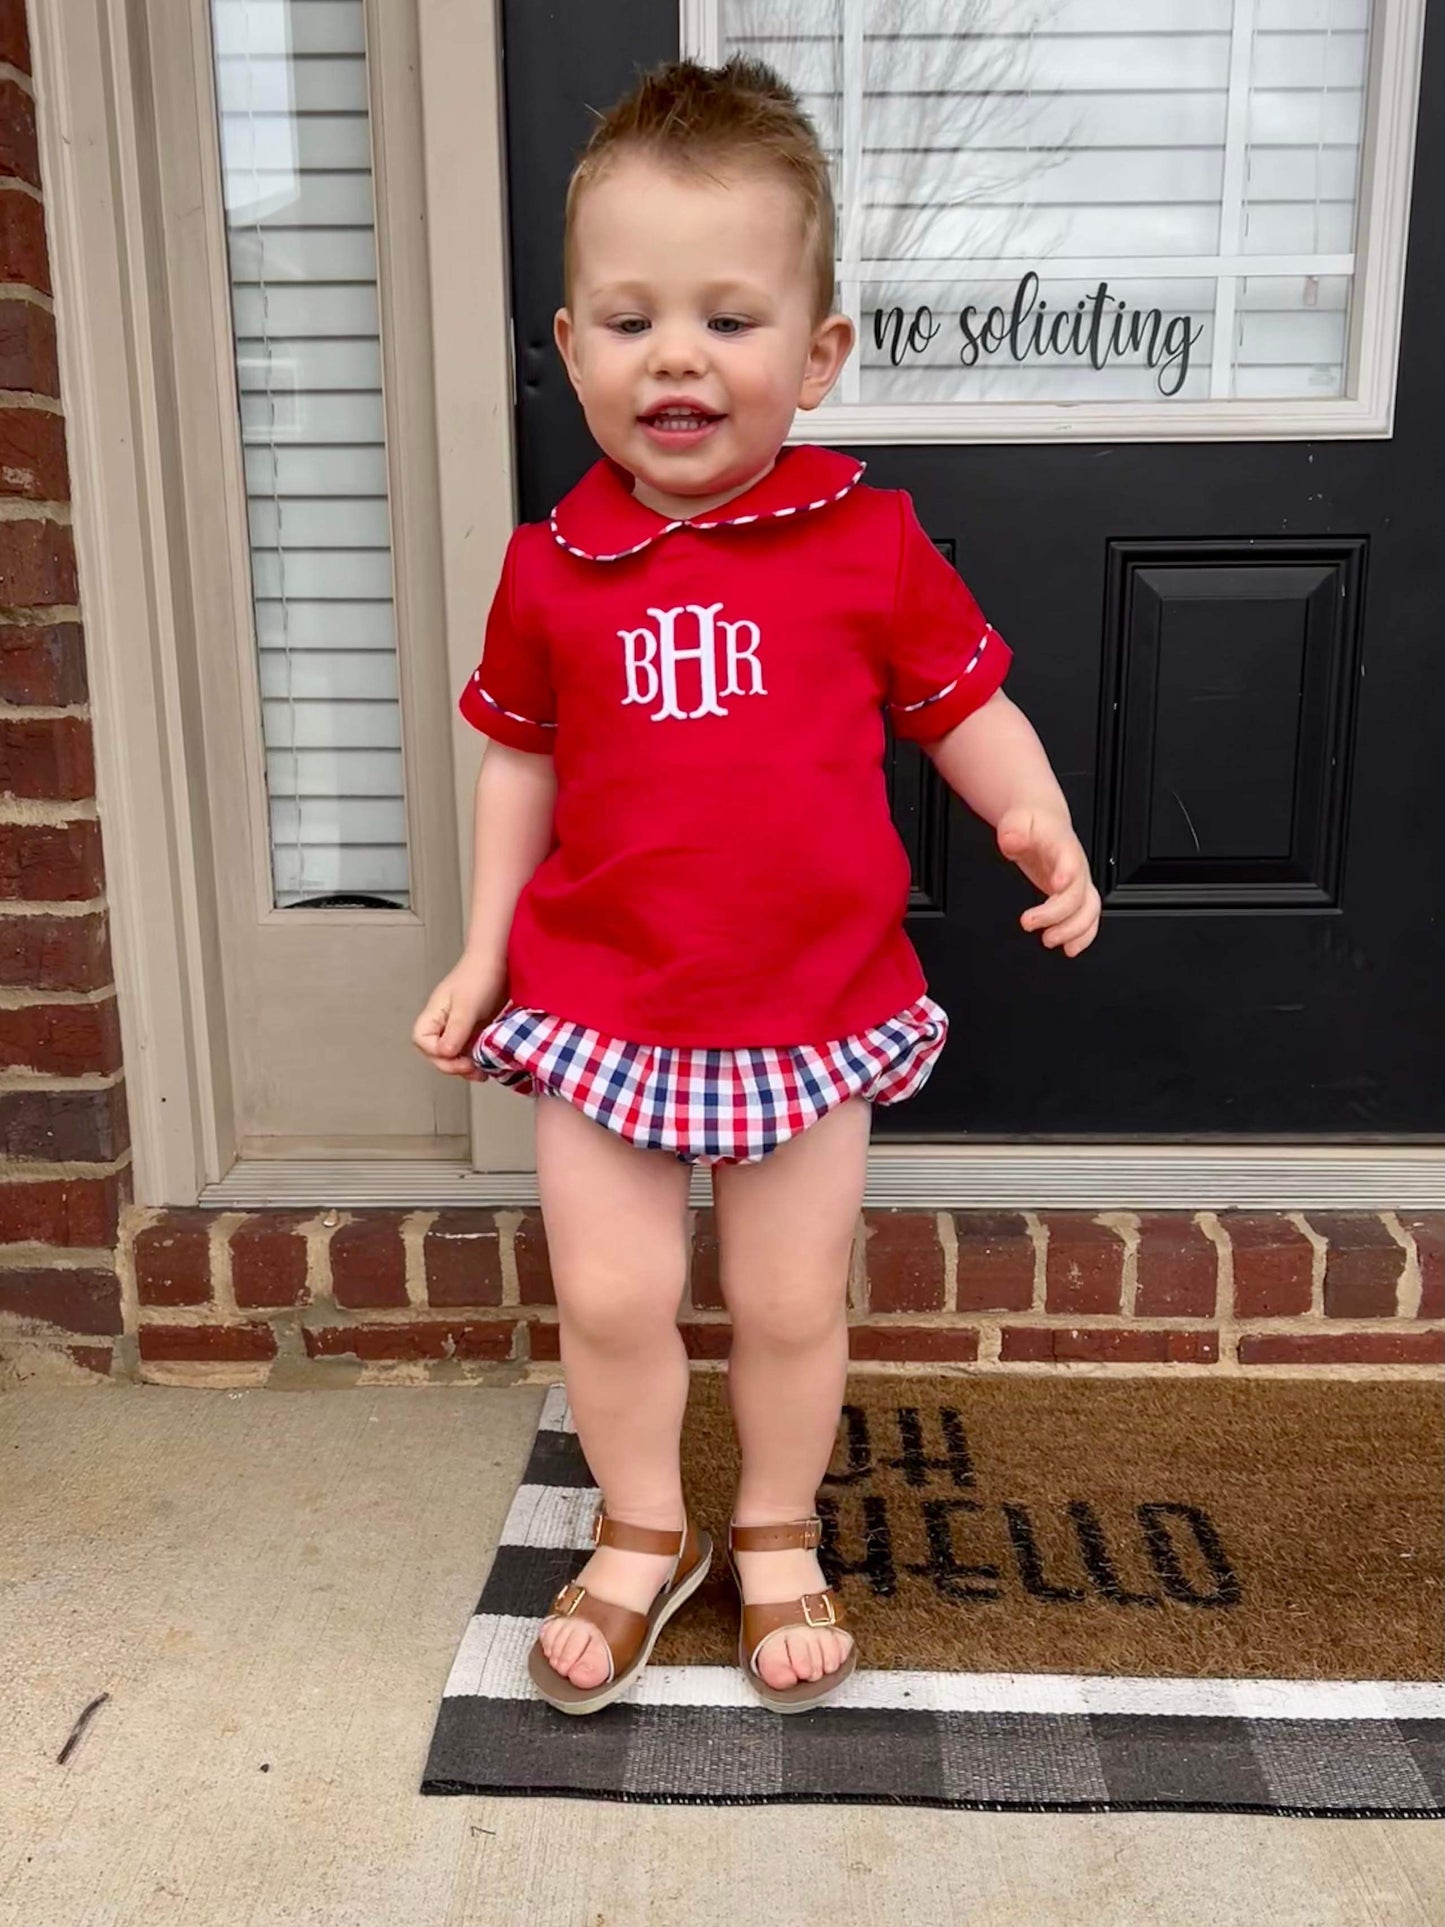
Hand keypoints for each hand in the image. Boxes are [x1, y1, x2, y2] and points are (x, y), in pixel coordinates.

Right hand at [411, 955, 506, 1078]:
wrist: (499, 962)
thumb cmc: (479, 976)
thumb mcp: (467, 1005)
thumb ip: (456, 1030)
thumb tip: (445, 1053)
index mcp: (433, 1015)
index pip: (422, 1042)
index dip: (438, 1054)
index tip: (458, 1055)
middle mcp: (442, 1023)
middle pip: (436, 1053)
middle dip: (452, 1065)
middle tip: (473, 1069)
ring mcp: (457, 1027)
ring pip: (453, 1055)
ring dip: (465, 1067)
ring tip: (482, 1072)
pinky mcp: (472, 1030)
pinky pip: (468, 1050)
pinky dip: (476, 1060)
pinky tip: (488, 1064)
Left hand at [996, 805, 1100, 956]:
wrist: (1043, 823)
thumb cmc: (1032, 824)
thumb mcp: (1017, 820)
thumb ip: (1014, 831)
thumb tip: (1011, 840)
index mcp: (1064, 847)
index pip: (1071, 862)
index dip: (1067, 876)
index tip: (1056, 886)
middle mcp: (1076, 867)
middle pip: (1078, 894)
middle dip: (1058, 914)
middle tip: (1029, 922)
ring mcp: (1078, 883)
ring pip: (1089, 911)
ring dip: (1073, 931)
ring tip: (1049, 940)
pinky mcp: (1074, 895)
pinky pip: (1087, 919)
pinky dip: (1082, 937)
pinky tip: (1069, 948)